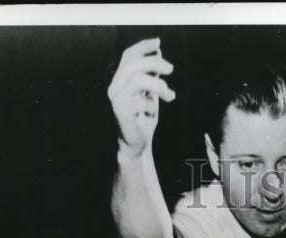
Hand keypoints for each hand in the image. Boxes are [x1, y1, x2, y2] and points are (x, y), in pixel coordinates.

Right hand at [107, 38, 174, 155]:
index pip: (128, 56)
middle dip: (154, 63)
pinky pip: (140, 102)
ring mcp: (116, 100)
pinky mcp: (121, 113)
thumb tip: (159, 55)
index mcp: (120, 80)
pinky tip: (153, 113)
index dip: (142, 47)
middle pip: (132, 65)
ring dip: (158, 85)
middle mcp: (115, 87)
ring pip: (137, 79)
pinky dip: (152, 106)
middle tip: (171, 69)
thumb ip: (152, 76)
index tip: (158, 43)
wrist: (137, 145)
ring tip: (170, 96)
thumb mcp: (151, 94)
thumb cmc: (144, 120)